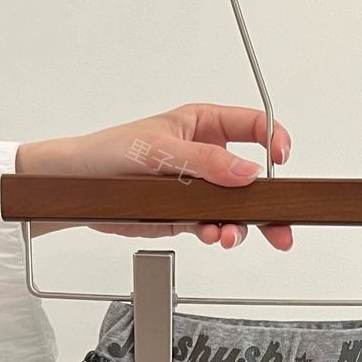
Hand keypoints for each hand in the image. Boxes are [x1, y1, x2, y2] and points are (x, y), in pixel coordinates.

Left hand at [15, 103, 292, 250]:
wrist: (79, 189)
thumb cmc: (110, 153)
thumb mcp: (160, 150)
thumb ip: (205, 162)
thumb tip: (245, 172)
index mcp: (204, 125)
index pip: (253, 127)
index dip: (274, 141)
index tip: (280, 160)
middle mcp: (207, 156)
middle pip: (253, 178)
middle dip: (268, 202)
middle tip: (282, 222)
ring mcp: (200, 188)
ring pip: (236, 208)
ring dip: (241, 225)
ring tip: (231, 235)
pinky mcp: (188, 214)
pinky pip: (215, 226)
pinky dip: (219, 234)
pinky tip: (215, 236)